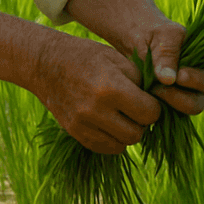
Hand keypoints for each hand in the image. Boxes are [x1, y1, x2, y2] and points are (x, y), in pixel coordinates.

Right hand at [33, 32, 161, 154]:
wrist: (46, 63)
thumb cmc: (87, 56)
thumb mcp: (117, 58)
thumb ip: (140, 81)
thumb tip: (157, 101)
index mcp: (110, 87)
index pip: (149, 113)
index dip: (154, 107)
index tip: (148, 99)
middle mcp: (96, 110)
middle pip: (137, 133)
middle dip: (141, 122)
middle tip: (136, 109)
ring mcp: (83, 124)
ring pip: (122, 144)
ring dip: (127, 132)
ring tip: (123, 115)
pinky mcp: (75, 133)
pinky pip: (105, 148)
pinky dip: (112, 139)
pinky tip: (110, 123)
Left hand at [122, 17, 203, 116]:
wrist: (132, 38)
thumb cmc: (153, 31)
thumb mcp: (163, 35)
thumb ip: (168, 54)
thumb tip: (169, 80)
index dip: (199, 81)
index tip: (180, 75)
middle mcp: (195, 86)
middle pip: (197, 104)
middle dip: (178, 97)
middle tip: (159, 85)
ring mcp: (178, 98)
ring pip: (177, 113)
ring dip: (164, 103)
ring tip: (149, 86)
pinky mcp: (162, 106)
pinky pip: (162, 116)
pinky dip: (153, 108)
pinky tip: (144, 94)